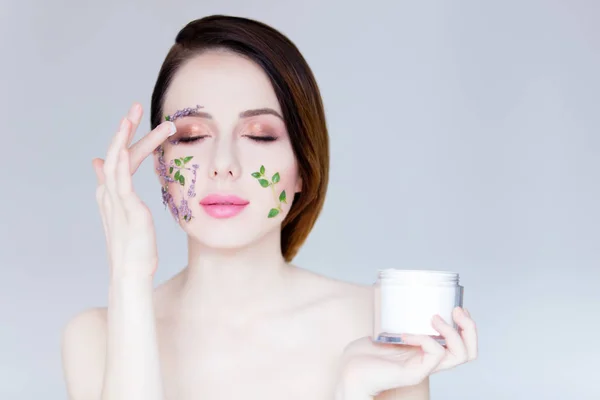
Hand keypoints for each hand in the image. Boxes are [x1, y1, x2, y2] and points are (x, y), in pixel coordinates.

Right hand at [93, 102, 175, 279]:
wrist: (131, 272)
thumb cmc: (135, 246)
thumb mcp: (127, 215)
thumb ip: (119, 191)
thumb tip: (102, 168)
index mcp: (112, 193)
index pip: (121, 157)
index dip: (130, 137)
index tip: (140, 119)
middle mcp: (109, 193)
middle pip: (117, 152)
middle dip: (126, 128)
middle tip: (137, 106)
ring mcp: (116, 200)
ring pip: (116, 160)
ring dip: (125, 136)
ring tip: (133, 115)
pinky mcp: (126, 209)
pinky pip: (120, 182)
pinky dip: (121, 163)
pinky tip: (126, 148)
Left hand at [337, 307, 477, 397]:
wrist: (348, 373)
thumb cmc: (364, 355)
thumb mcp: (385, 331)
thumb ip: (396, 318)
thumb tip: (398, 294)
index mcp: (427, 353)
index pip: (463, 346)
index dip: (467, 326)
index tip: (457, 307)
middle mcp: (429, 362)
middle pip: (469, 353)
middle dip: (470, 328)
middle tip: (457, 310)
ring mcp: (423, 368)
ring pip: (459, 356)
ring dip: (451, 332)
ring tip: (434, 318)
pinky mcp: (413, 374)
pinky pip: (433, 356)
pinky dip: (424, 338)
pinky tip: (406, 333)